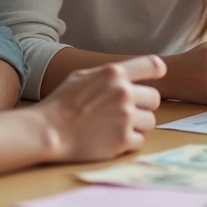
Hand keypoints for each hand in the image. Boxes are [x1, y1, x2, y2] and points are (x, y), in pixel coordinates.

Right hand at [37, 55, 165, 162]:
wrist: (48, 131)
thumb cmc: (61, 103)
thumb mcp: (82, 76)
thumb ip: (108, 73)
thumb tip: (127, 73)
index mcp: (114, 73)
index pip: (152, 65)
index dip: (157, 70)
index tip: (158, 75)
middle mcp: (124, 92)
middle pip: (154, 98)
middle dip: (142, 106)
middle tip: (125, 112)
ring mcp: (125, 117)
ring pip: (150, 121)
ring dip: (137, 125)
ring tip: (116, 127)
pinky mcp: (123, 140)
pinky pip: (140, 140)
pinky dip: (129, 142)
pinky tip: (111, 140)